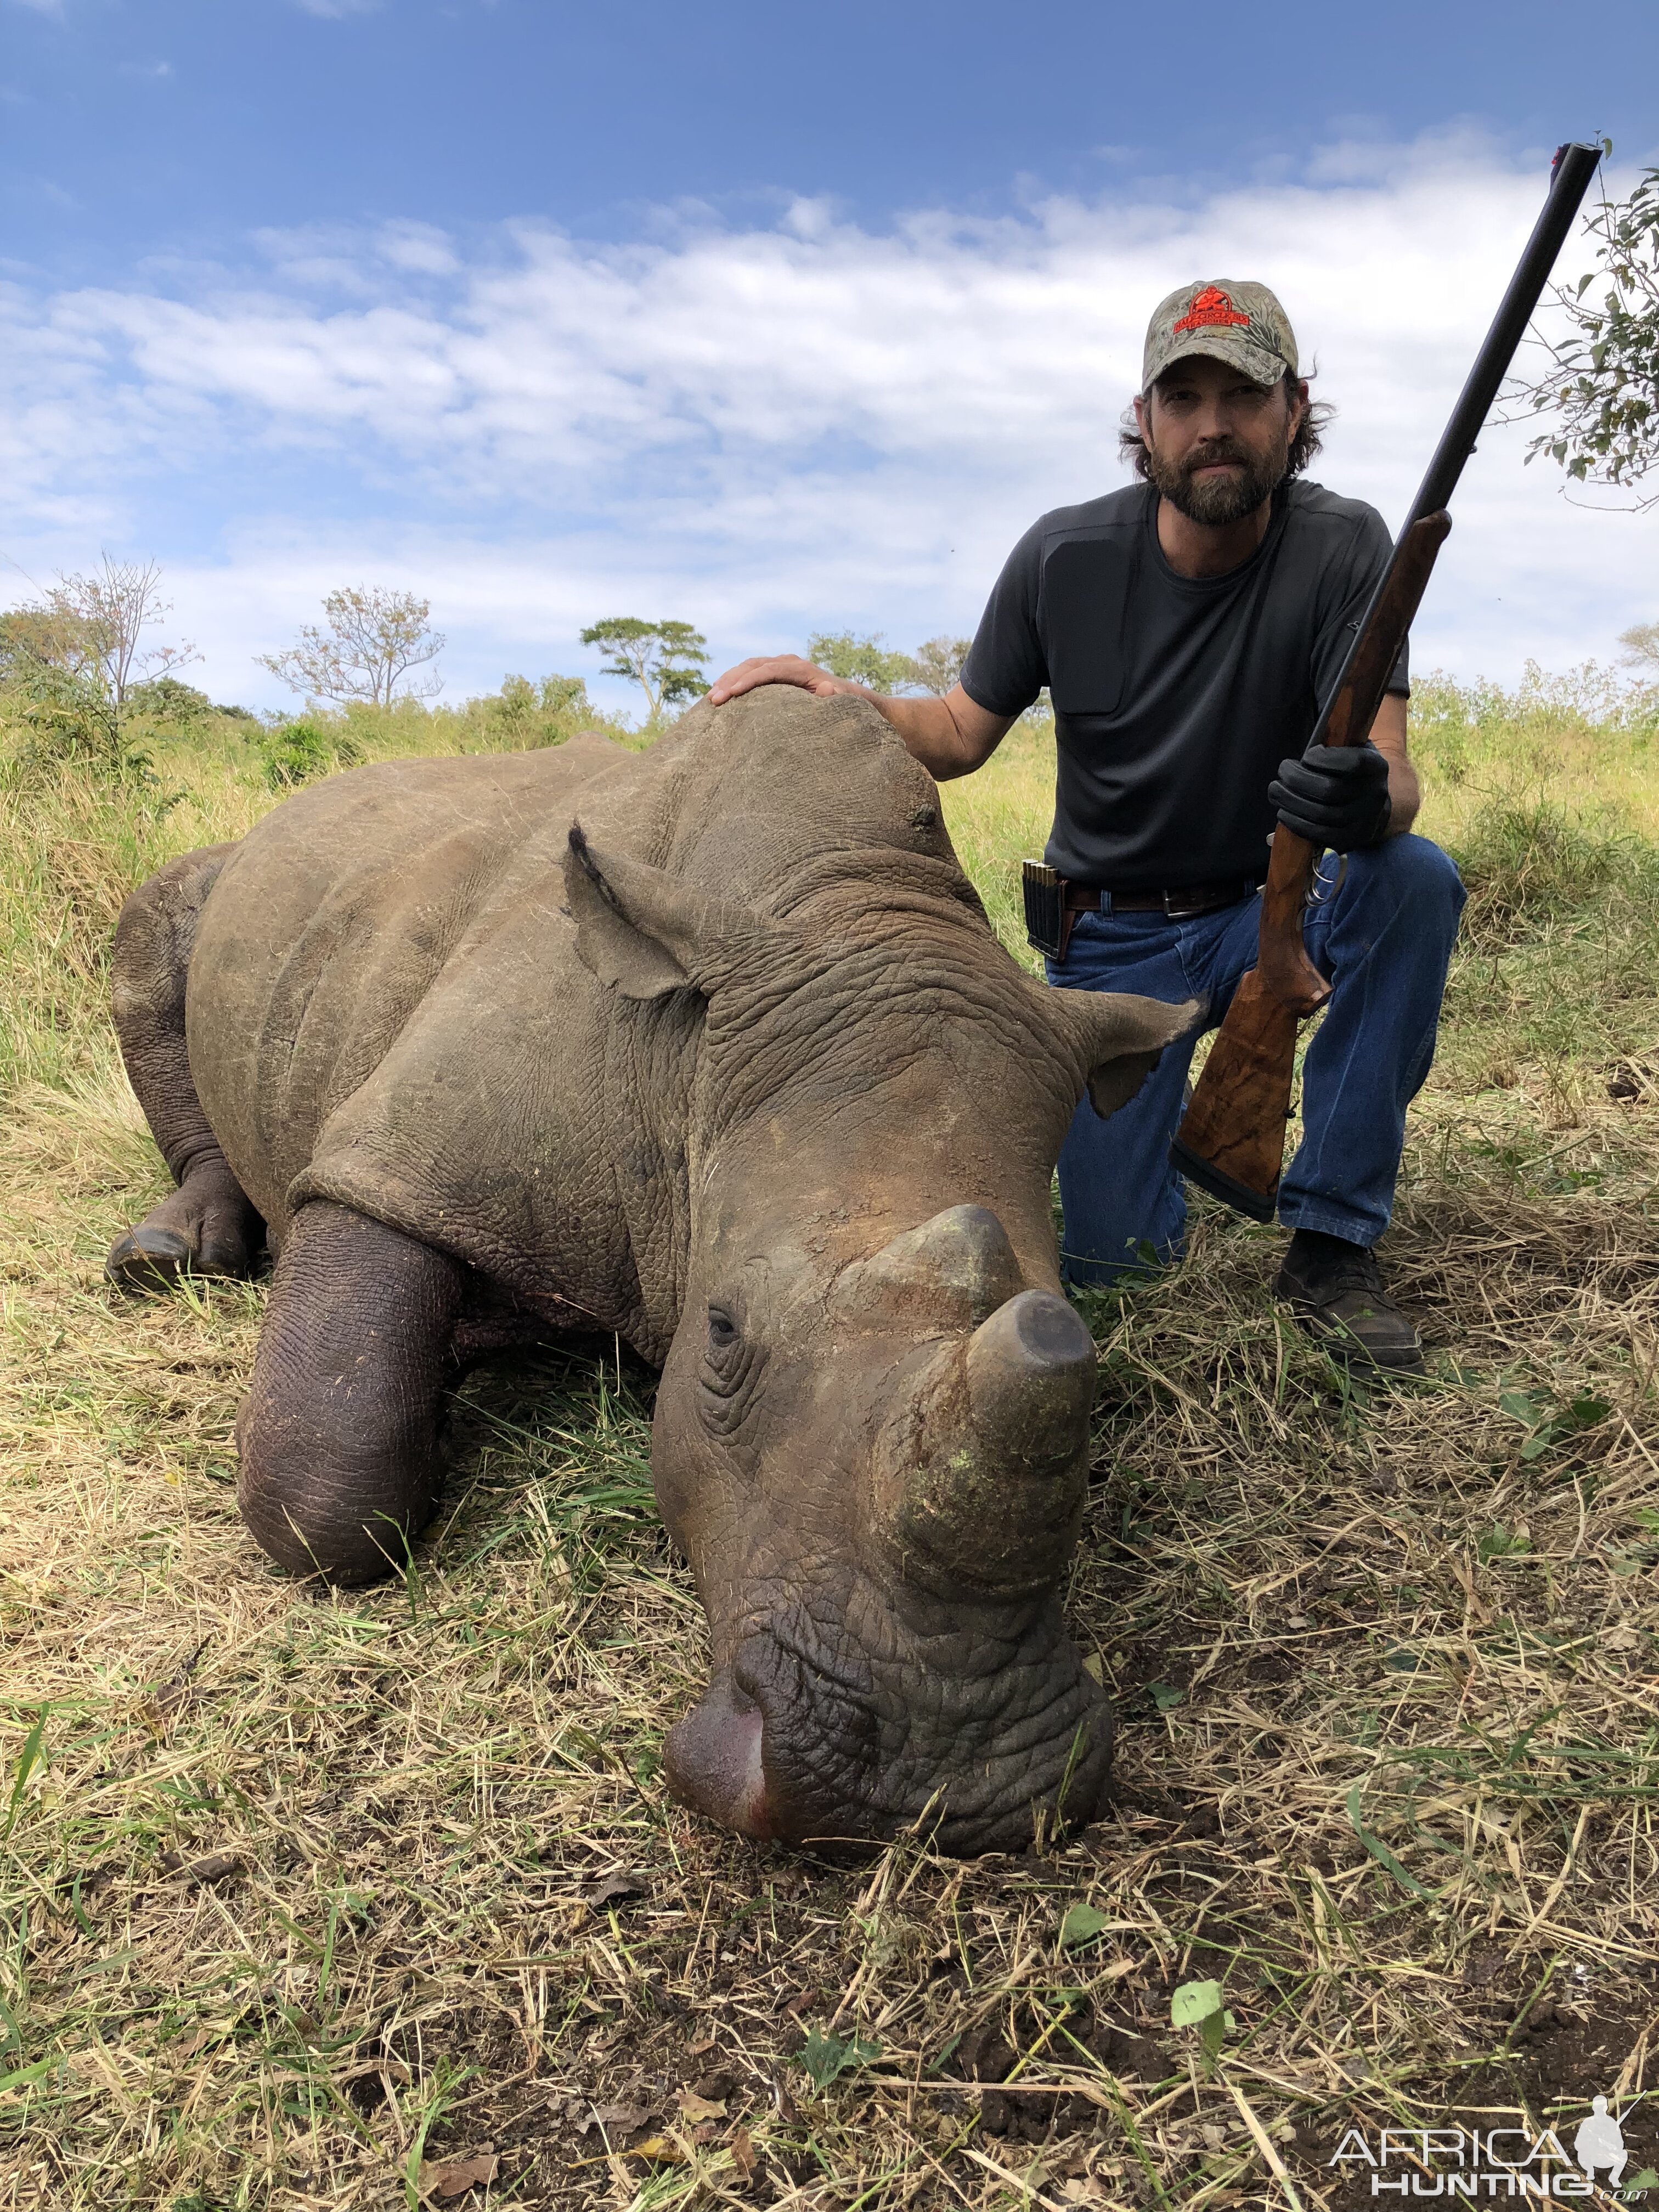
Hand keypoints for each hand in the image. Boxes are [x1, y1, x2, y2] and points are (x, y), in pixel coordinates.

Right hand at [706, 654, 861, 705]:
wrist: (843, 695)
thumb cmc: (841, 703)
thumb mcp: (840, 702)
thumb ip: (833, 697)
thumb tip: (826, 689)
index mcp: (800, 669)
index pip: (769, 670)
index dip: (749, 681)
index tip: (732, 694)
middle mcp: (787, 662)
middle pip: (753, 665)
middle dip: (731, 680)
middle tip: (714, 699)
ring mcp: (778, 665)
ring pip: (747, 666)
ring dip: (727, 680)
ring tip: (711, 698)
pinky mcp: (773, 673)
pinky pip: (749, 673)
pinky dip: (732, 681)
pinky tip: (719, 694)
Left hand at [1269, 742, 1391, 850]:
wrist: (1372, 810)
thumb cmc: (1352, 775)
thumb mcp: (1353, 752)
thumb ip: (1336, 745)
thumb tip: (1308, 746)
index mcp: (1376, 767)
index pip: (1353, 763)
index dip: (1324, 759)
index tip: (1307, 755)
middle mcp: (1375, 795)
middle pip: (1330, 790)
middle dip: (1298, 779)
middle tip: (1283, 771)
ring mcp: (1365, 821)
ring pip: (1322, 814)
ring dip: (1291, 802)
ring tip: (1275, 791)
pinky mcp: (1351, 840)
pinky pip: (1319, 835)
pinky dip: (1296, 823)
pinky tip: (1283, 812)